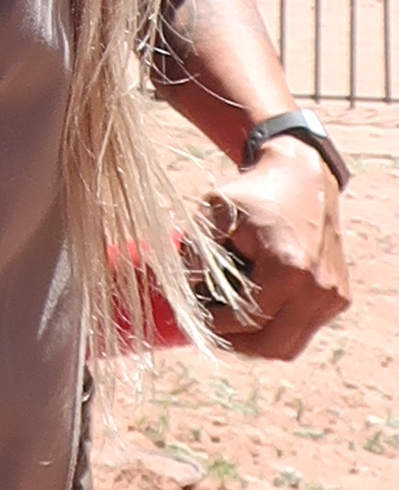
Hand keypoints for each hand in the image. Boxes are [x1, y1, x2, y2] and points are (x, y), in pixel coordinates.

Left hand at [205, 136, 351, 358]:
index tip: (190, 316)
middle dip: (236, 343)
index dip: (214, 323)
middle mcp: (317, 289)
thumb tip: (185, 288)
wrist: (302, 179)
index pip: (246, 319)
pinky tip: (253, 310)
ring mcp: (332, 297)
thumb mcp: (215, 211)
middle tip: (208, 329)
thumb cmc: (253, 195)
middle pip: (272, 345)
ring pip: (290, 345)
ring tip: (227, 323)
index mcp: (288, 268)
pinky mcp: (339, 298)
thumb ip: (197, 251)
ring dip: (256, 341)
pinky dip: (276, 328)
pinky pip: (303, 329)